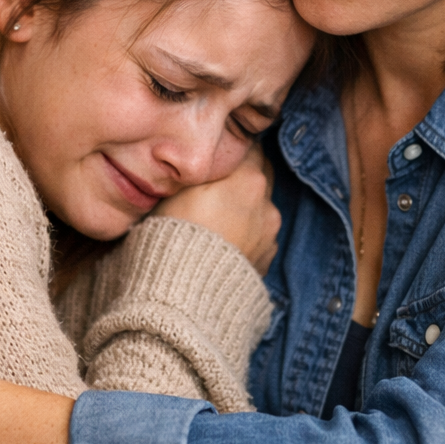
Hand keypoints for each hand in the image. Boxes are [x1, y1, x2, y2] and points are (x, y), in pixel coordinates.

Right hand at [155, 144, 279, 273]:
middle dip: (240, 177)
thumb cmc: (174, 235)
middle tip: (213, 185)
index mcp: (249, 179)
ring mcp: (270, 236)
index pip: (250, 147)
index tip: (215, 156)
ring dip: (243, 209)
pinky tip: (221, 243)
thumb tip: (212, 156)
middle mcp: (267, 205)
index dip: (231, 150)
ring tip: (213, 221)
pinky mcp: (265, 261)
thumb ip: (204, 167)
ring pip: (259, 209)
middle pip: (259, 176)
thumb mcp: (179, 188)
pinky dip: (244, 236)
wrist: (184, 295)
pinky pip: (257, 238)